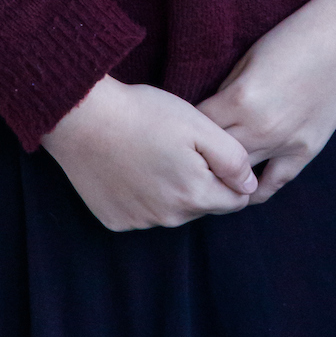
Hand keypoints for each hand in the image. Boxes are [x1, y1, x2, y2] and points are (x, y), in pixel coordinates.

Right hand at [43, 75, 257, 230]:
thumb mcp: (200, 126)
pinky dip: (146, 195)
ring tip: (159, 152)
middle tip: (186, 146)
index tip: (219, 153)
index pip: (235, 201)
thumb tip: (250, 186)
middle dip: (205, 181)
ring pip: (174, 210)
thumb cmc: (147, 114)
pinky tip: (136, 166)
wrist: (85, 119)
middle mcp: (168, 218)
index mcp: (194, 195)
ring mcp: (139, 222)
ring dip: (175, 189)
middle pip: (204, 205)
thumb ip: (233, 159)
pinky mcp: (115, 220)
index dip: (234, 176)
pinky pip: (144, 212)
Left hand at [199, 6, 335, 206]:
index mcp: (240, 99)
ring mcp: (286, 143)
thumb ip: (228, 93)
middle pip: (213, 156)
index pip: (197, 126)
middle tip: (185, 157)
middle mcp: (260, 128)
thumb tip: (209, 118)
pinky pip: (273, 183)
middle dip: (198, 156)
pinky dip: (253, 189)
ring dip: (223, 174)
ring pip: (239, 176)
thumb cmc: (296, 36)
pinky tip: (241, 188)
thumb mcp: (250, 58)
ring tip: (206, 175)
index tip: (177, 130)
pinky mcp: (306, 151)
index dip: (185, 127)